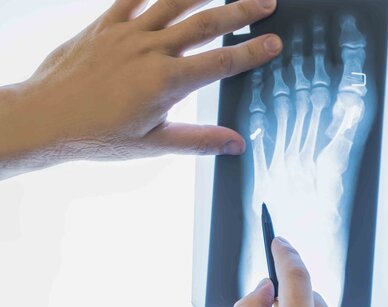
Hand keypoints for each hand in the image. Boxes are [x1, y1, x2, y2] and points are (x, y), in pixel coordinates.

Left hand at [0, 0, 281, 178]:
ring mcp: (127, 33)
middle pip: (206, 23)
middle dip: (241, 11)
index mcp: (166, 82)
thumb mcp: (153, 144)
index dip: (252, 52)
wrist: (45, 117)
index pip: (221, 62)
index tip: (274, 42)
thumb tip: (235, 144)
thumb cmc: (96, 134)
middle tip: (266, 2)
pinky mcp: (105, 24)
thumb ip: (199, 140)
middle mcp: (150, 50)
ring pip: (175, 2)